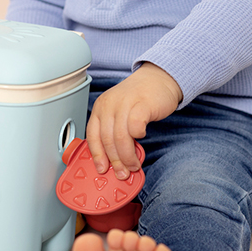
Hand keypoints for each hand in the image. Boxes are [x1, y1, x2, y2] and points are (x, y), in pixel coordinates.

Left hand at [86, 63, 181, 179]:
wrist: (158, 78)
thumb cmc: (139, 98)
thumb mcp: (119, 112)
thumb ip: (114, 132)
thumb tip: (113, 160)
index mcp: (100, 107)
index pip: (93, 136)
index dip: (97, 156)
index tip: (102, 169)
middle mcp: (109, 104)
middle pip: (107, 140)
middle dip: (115, 161)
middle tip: (123, 172)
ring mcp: (125, 103)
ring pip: (121, 137)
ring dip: (128, 156)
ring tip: (134, 164)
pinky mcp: (142, 104)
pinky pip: (136, 126)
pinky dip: (138, 136)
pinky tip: (142, 137)